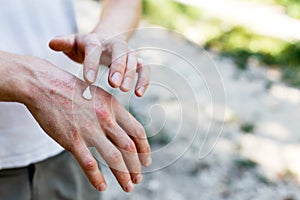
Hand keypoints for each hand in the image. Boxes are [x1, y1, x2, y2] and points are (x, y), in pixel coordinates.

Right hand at [23, 59, 151, 191]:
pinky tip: (102, 186)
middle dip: (136, 166)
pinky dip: (97, 178)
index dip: (145, 149)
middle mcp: (105, 118)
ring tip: (128, 186)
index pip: (137, 131)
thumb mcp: (100, 95)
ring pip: (113, 157)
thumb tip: (124, 130)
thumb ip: (113, 112)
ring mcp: (89, 129)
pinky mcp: (72, 139)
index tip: (146, 160)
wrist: (45, 85)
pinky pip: (88, 163)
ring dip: (123, 175)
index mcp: (114, 107)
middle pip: (129, 147)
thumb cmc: (73, 90)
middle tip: (138, 179)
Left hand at [49, 33, 149, 96]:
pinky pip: (144, 68)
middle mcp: (113, 43)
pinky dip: (144, 79)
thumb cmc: (85, 47)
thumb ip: (64, 43)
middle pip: (119, 50)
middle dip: (118, 67)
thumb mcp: (74, 43)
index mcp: (95, 40)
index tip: (89, 81)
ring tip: (125, 90)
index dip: (92, 64)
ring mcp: (127, 52)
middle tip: (114, 84)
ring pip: (133, 59)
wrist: (104, 41)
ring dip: (131, 74)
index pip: (94, 48)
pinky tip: (139, 94)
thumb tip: (51, 43)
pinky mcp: (136, 61)